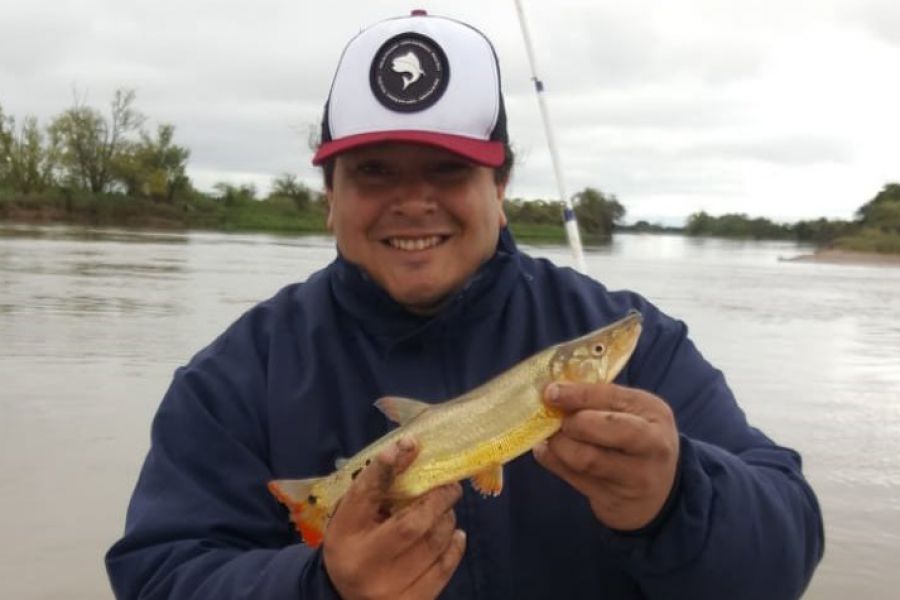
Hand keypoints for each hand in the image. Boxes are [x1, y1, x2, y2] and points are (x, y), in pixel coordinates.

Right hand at [323, 437, 466, 599]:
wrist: (345, 595)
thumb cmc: (354, 543)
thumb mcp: (354, 514)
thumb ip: (377, 486)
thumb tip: (410, 447)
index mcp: (344, 535)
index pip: (365, 494)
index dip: (386, 468)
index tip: (408, 445)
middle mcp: (365, 564)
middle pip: (412, 524)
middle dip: (438, 498)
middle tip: (450, 486)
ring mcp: (390, 588)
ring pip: (434, 543)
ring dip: (447, 519)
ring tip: (446, 510)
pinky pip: (444, 567)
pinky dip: (455, 545)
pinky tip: (454, 534)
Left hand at [533, 382, 678, 530]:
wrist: (658, 494)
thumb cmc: (638, 441)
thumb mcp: (633, 413)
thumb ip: (600, 401)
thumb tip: (554, 392)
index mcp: (655, 414)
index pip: (613, 397)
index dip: (577, 394)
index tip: (550, 392)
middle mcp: (651, 445)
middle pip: (602, 429)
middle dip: (571, 422)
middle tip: (558, 421)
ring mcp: (634, 477)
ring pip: (583, 458)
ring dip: (558, 444)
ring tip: (553, 437)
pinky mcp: (612, 500)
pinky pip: (571, 477)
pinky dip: (552, 460)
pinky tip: (549, 452)